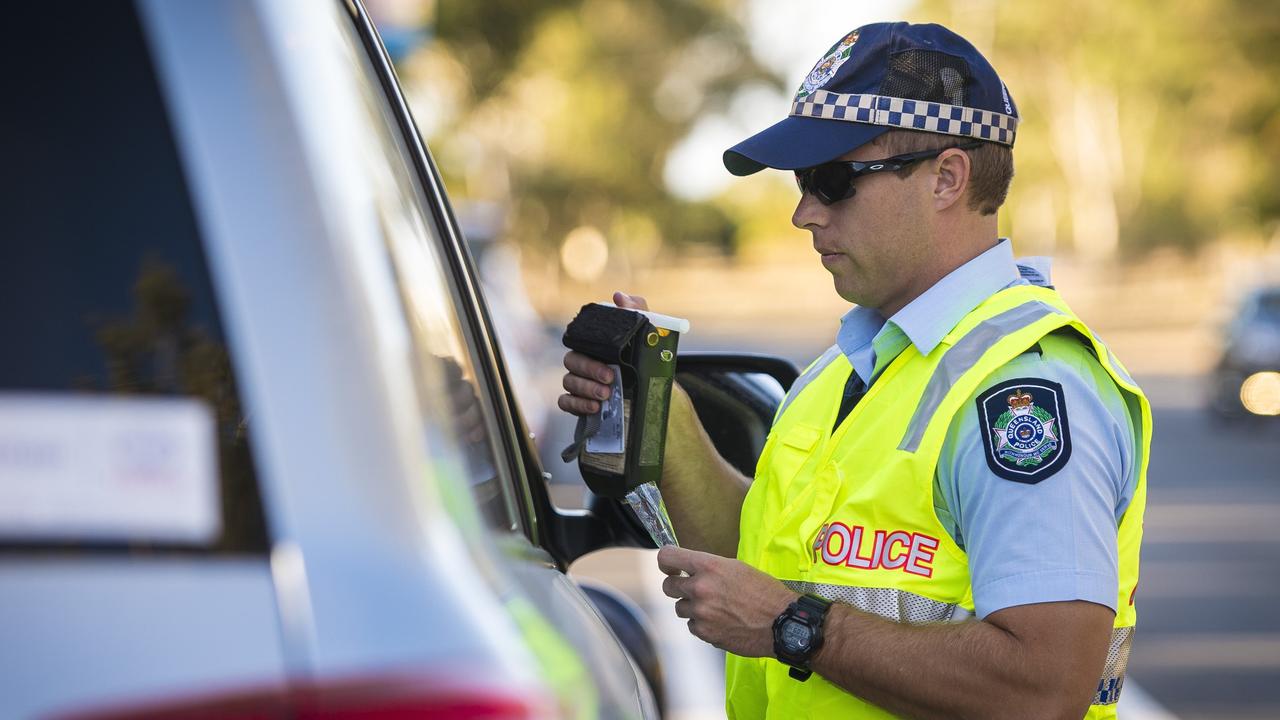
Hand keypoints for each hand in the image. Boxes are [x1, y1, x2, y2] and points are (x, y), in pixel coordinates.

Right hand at [557, 292, 649, 415]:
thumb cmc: (644, 355)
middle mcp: (582, 361)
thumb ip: (636, 310)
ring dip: (586, 389)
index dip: (591, 355)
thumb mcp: (648, 330)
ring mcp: (578, 382)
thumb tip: (619, 296)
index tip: (610, 366)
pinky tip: (593, 407)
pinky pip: (565, 402)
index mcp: (594, 344)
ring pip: (568, 382)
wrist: (651, 387)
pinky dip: (576, 404)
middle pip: (571, 362)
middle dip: (589, 371)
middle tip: (610, 379)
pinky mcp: (578, 401)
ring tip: (605, 395)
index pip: (579, 343)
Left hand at [657, 545, 798, 656]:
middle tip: (692, 589)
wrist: (782, 623)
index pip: (668, 557)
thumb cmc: (765, 593)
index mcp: (709, 566)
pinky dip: (702, 624)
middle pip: (668, 586)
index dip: (666, 562)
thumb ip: (710, 568)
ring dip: (692, 607)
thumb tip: (692, 570)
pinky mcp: (705, 633)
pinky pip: (692, 626)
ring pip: (680, 608)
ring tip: (715, 607)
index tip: (669, 567)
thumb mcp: (737, 568)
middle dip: (677, 587)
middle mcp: (700, 588)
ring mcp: (701, 613)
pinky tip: (721, 621)